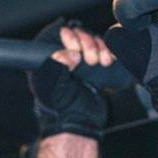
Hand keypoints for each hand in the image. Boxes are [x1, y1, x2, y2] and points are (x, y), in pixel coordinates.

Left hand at [29, 18, 115, 140]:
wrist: (78, 124)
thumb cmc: (60, 109)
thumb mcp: (52, 86)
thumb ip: (56, 66)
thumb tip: (70, 54)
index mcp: (49, 57)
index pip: (58, 32)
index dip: (70, 36)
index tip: (75, 49)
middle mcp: (64, 56)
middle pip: (78, 33)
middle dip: (87, 43)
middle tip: (90, 60)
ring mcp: (80, 62)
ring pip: (92, 41)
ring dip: (99, 47)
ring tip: (101, 62)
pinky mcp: (95, 69)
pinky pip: (103, 52)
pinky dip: (108, 52)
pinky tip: (108, 61)